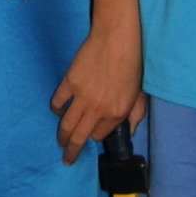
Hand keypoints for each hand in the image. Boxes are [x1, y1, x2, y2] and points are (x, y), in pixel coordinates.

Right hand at [50, 18, 144, 166]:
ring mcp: (82, 96)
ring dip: (61, 137)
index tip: (94, 133)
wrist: (116, 37)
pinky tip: (58, 110)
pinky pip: (57, 103)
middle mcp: (98, 109)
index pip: (100, 136)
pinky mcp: (70, 82)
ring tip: (60, 141)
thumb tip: (130, 132)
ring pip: (66, 125)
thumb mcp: (140, 92)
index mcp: (117, 112)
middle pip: (79, 137)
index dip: (96, 135)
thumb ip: (136, 115)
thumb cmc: (132, 63)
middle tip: (67, 159)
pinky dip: (56, 109)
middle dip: (71, 152)